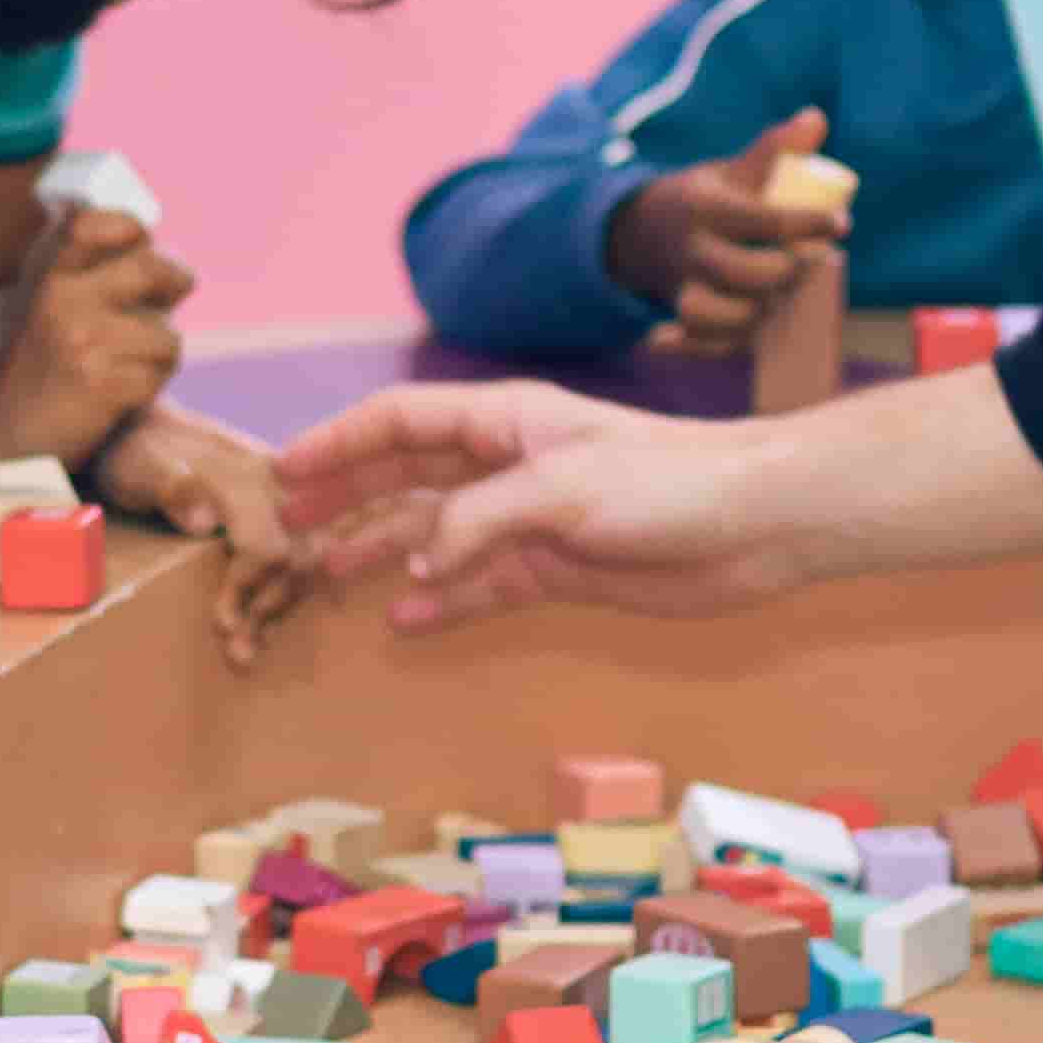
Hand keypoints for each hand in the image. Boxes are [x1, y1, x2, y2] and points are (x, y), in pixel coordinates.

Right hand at [0, 201, 193, 466]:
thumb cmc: (22, 366)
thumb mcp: (33, 300)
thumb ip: (76, 267)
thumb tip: (143, 237)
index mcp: (45, 272)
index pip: (100, 222)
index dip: (132, 230)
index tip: (138, 246)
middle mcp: (62, 298)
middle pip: (154, 268)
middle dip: (173, 285)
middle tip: (165, 300)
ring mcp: (83, 340)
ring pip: (167, 334)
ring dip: (158, 354)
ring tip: (126, 364)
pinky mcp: (103, 384)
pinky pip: (159, 375)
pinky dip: (149, 387)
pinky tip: (119, 394)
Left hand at [93, 402, 314, 666]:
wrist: (139, 427)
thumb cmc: (132, 452)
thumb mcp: (136, 465)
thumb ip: (167, 484)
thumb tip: (203, 518)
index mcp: (243, 475)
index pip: (267, 544)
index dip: (247, 589)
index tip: (221, 623)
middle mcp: (274, 484)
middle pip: (296, 557)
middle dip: (269, 610)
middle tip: (237, 653)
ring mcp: (281, 498)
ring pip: (305, 561)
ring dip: (280, 609)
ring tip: (247, 652)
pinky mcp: (278, 513)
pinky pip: (301, 556)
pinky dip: (286, 595)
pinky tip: (266, 626)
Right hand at [277, 379, 810, 629]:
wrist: (757, 523)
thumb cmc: (669, 481)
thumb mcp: (562, 489)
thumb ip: (478, 522)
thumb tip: (409, 568)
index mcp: (505, 421)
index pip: (401, 421)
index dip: (340, 442)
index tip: (285, 470)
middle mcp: (508, 465)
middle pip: (405, 475)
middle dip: (345, 495)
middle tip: (286, 524)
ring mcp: (529, 520)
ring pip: (434, 534)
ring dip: (382, 551)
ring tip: (326, 576)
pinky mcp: (557, 569)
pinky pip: (479, 584)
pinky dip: (440, 601)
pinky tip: (402, 621)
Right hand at [599, 107, 839, 354]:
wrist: (642, 231)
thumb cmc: (706, 199)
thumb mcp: (732, 170)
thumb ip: (774, 149)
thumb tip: (816, 119)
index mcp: (704, 207)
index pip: (767, 220)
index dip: (811, 224)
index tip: (841, 223)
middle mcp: (690, 250)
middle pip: (749, 274)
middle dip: (792, 270)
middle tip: (815, 259)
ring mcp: (683, 287)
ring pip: (729, 314)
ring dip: (767, 307)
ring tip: (786, 290)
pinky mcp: (683, 316)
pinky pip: (708, 342)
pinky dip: (728, 342)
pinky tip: (753, 330)